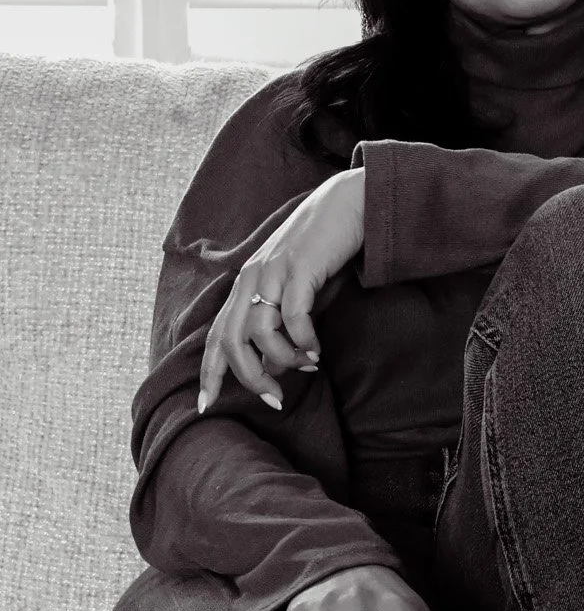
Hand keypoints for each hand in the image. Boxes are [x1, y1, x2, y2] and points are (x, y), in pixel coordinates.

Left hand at [198, 167, 365, 413]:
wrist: (349, 204)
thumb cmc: (325, 253)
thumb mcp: (297, 293)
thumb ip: (283, 325)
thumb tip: (278, 367)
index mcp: (245, 286)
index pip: (216, 336)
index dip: (210, 373)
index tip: (207, 405)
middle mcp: (251, 279)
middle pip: (231, 341)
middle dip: (250, 378)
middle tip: (275, 401)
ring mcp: (273, 272)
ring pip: (259, 333)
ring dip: (284, 360)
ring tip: (308, 366)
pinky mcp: (299, 268)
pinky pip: (293, 317)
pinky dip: (304, 340)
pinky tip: (317, 349)